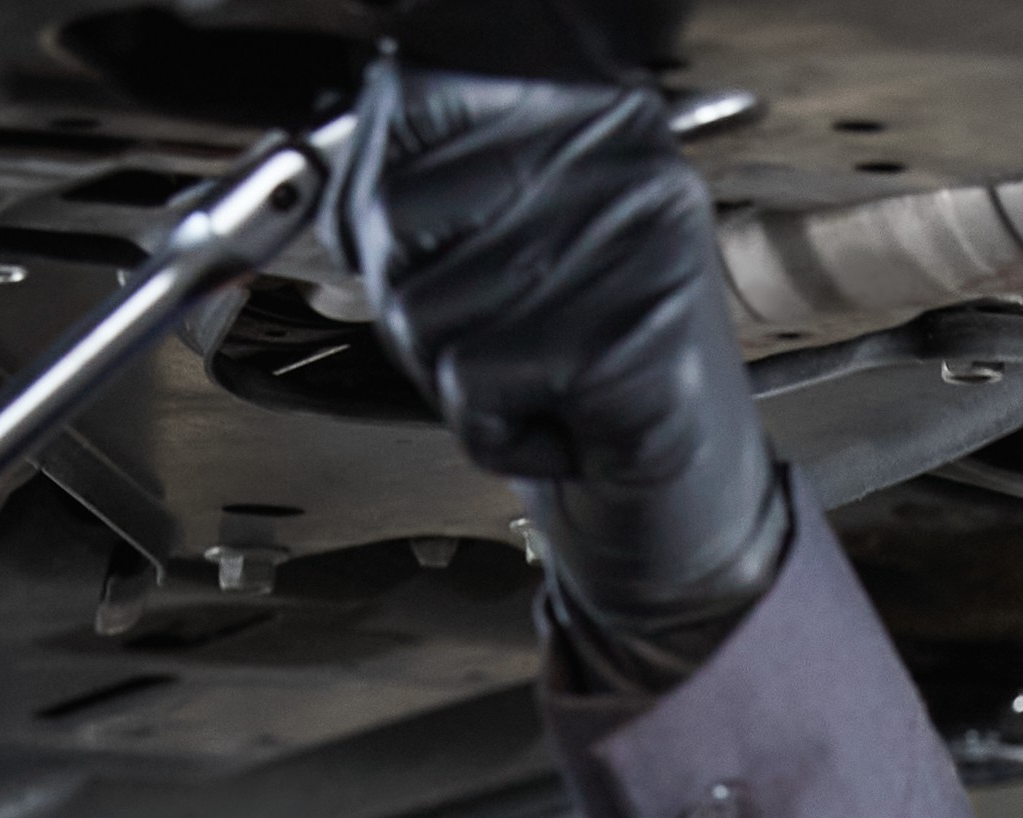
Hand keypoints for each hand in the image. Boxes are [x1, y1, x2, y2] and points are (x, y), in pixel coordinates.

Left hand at [339, 66, 789, 692]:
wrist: (687, 508)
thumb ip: (426, 197)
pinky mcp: (631, 344)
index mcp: (593, 115)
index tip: (438, 255)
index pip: (412, 103)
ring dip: (463, 383)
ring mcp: (635, 250)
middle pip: (397, 218)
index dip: (383, 206)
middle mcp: (623, 163)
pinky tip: (569, 427)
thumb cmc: (592, 386)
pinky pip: (474, 386)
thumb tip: (336, 190)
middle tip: (510, 346)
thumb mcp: (507, 259)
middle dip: (421, 313)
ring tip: (547, 385)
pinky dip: (500, 436)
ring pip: (425, 311)